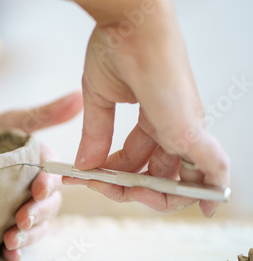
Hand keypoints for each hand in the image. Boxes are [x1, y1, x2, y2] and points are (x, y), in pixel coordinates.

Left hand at [0, 93, 82, 260]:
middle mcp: (34, 191)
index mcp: (41, 167)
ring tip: (11, 241)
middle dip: (38, 215)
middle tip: (21, 220)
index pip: (54, 177)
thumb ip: (42, 115)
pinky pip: (16, 242)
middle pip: (48, 207)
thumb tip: (79, 96)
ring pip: (35, 227)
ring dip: (28, 236)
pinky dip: (15, 252)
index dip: (49, 184)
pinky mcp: (2, 225)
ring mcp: (19, 210)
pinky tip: (9, 256)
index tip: (37, 187)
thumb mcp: (10, 121)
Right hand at [68, 1, 229, 216]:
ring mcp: (184, 127)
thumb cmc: (117, 48)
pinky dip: (211, 187)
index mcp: (154, 119)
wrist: (130, 21)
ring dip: (155, 195)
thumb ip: (95, 134)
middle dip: (131, 188)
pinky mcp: (189, 128)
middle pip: (158, 173)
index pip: (136, 159)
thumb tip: (83, 167)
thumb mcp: (99, 99)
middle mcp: (173, 126)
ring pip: (182, 178)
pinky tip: (210, 204)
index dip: (112, 173)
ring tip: (126, 194)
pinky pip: (212, 166)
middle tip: (105, 188)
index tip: (87, 177)